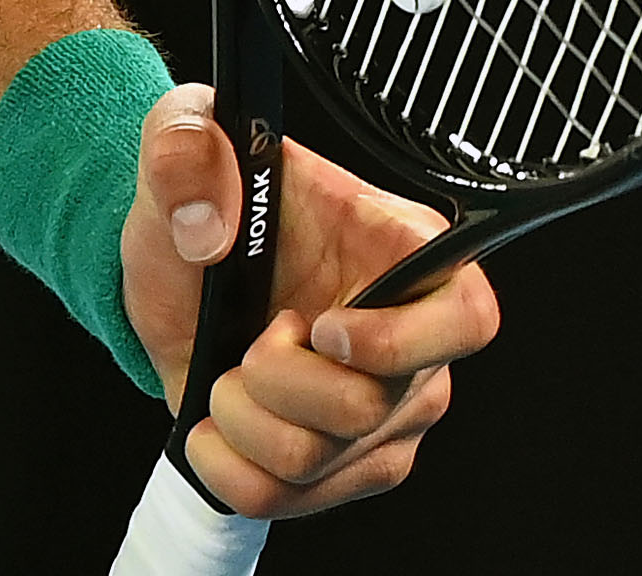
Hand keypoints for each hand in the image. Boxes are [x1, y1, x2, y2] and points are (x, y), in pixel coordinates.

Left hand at [119, 82, 500, 517]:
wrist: (172, 278)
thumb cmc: (202, 212)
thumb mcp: (177, 141)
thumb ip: (184, 143)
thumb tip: (207, 226)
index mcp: (404, 255)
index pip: (468, 318)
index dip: (400, 340)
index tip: (321, 327)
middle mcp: (416, 348)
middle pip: (371, 405)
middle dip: (275, 374)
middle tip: (252, 335)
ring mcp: (386, 419)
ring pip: (318, 457)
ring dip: (241, 414)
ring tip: (232, 369)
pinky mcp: (343, 470)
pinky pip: (283, 499)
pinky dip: (226, 464)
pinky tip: (217, 420)